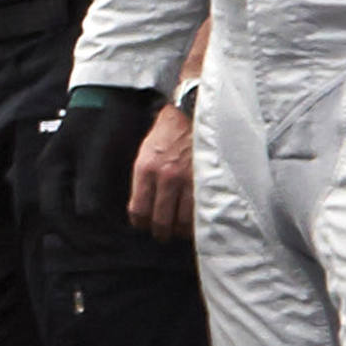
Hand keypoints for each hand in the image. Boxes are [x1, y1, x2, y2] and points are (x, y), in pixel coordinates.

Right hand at [39, 87, 161, 238]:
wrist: (118, 90)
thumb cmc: (107, 120)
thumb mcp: (98, 156)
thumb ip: (91, 190)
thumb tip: (91, 221)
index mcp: (51, 170)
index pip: (57, 215)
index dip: (79, 235)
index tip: (104, 248)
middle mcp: (53, 173)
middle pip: (60, 216)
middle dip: (83, 235)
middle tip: (109, 248)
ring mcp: (65, 170)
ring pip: (70, 209)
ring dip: (89, 226)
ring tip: (113, 236)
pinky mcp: (81, 167)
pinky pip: (81, 198)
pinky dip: (95, 212)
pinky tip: (114, 216)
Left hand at [126, 100, 199, 243]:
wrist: (196, 110)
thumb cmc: (170, 129)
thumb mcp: (146, 150)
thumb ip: (144, 177)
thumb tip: (143, 202)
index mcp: (146, 169)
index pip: (138, 210)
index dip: (141, 224)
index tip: (144, 226)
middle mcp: (166, 177)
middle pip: (160, 221)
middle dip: (160, 232)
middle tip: (162, 235)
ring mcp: (189, 180)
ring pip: (182, 221)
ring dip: (180, 230)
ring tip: (180, 230)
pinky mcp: (207, 179)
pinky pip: (201, 211)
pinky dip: (198, 222)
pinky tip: (196, 222)